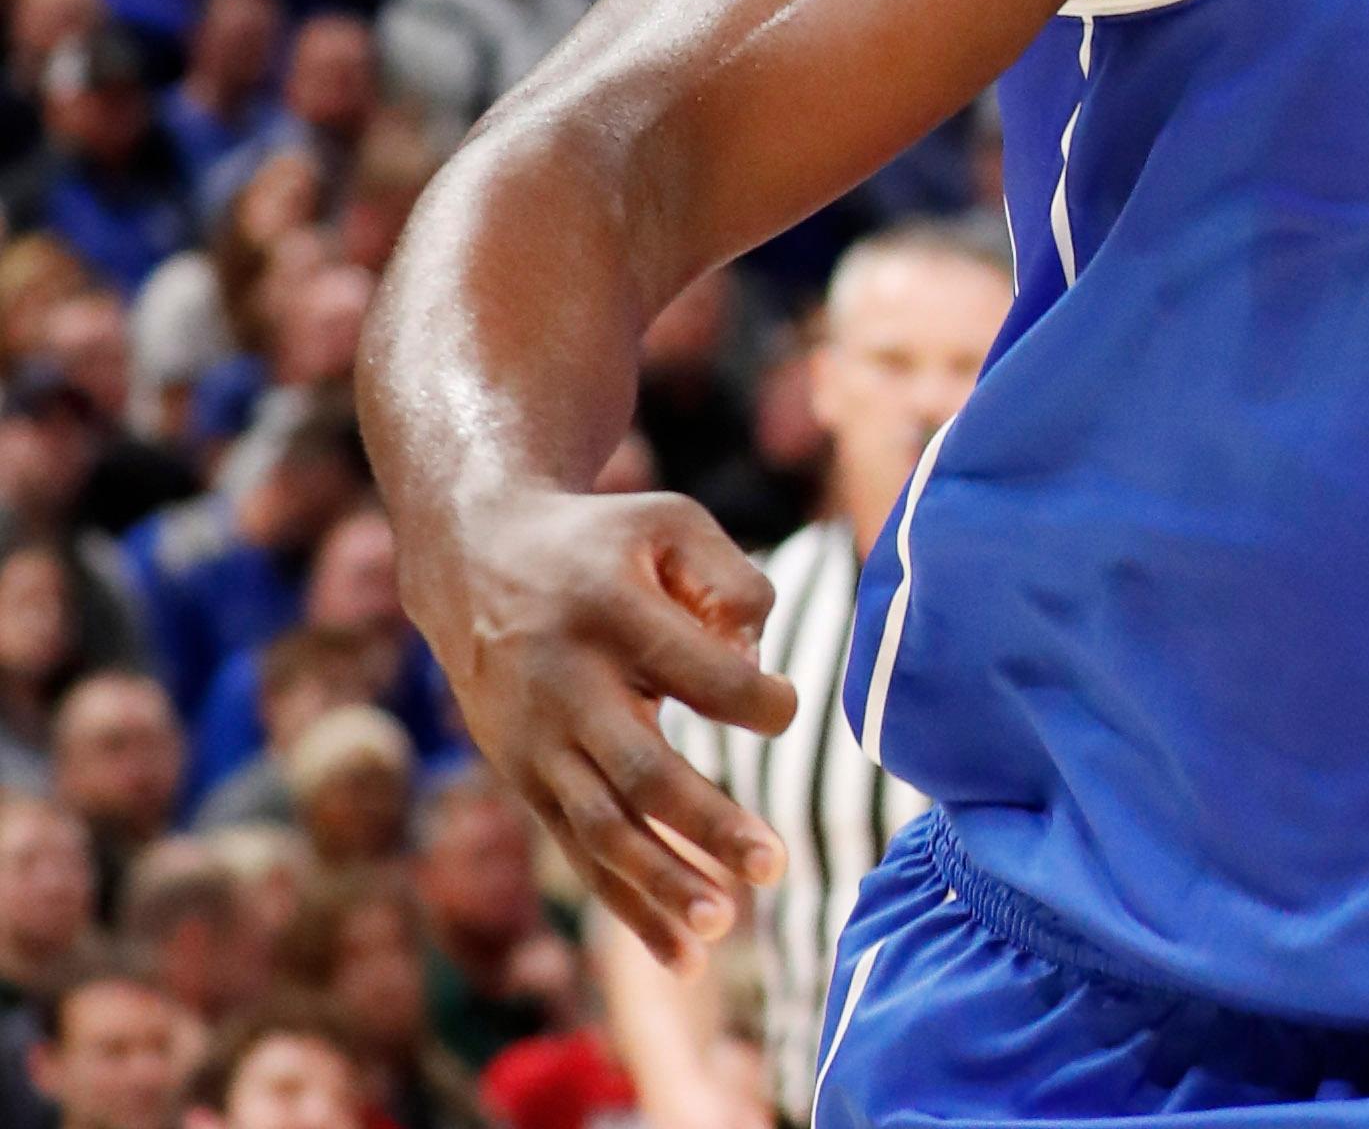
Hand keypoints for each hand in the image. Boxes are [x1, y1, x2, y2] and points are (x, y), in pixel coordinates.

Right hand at [412, 484, 796, 969]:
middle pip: (639, 769)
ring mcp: (536, 741)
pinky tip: (681, 954)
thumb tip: (758, 664)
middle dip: (706, 822)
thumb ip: (733, 581)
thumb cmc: (604, 543)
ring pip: (602, 829)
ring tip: (725, 923)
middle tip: (774, 863)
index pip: (696, 674)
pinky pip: (580, 854)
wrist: (473, 557)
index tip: (787, 708)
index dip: (755, 699)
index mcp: (608, 613)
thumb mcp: (671, 523)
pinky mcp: (526, 778)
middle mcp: (564, 684)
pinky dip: (629, 906)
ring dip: (664, 883)